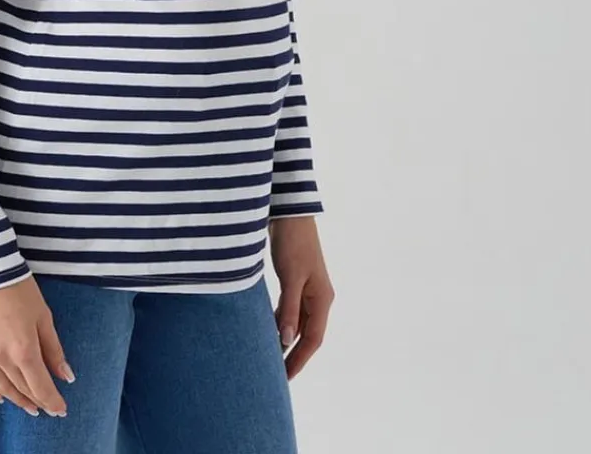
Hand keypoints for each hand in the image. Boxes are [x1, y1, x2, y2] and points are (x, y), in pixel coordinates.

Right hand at [0, 275, 74, 417]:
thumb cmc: (18, 288)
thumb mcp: (43, 316)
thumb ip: (53, 349)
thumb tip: (66, 375)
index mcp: (23, 350)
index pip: (40, 387)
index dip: (52, 401)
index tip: (61, 410)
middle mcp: (1, 358)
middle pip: (22, 389)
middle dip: (37, 400)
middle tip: (48, 408)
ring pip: (1, 387)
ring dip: (17, 399)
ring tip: (29, 406)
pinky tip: (0, 396)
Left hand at [269, 216, 333, 379]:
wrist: (290, 212)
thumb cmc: (293, 242)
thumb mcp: (291, 277)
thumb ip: (289, 309)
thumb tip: (287, 340)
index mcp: (322, 299)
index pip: (313, 339)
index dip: (299, 360)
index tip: (285, 379)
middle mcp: (318, 298)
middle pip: (306, 335)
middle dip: (292, 355)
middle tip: (275, 376)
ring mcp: (307, 289)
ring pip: (297, 323)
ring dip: (285, 340)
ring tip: (269, 358)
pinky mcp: (295, 280)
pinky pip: (289, 310)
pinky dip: (280, 322)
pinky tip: (267, 331)